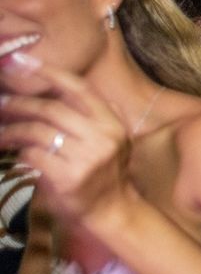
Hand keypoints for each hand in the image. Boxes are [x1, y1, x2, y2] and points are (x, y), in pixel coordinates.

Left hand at [0, 53, 135, 226]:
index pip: (79, 89)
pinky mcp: (67, 178)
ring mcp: (85, 159)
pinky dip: (20, 152)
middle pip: (52, 109)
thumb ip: (101, 114)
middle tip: (1, 102)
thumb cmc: (107, 174)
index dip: (49, 72)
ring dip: (13, 129)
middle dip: (21, 103)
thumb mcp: (115, 141)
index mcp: (112, 125)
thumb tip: (69, 85)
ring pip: (37, 132)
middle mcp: (102, 138)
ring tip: (1, 132)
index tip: (22, 62)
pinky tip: (14, 152)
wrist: (112, 211)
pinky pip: (33, 155)